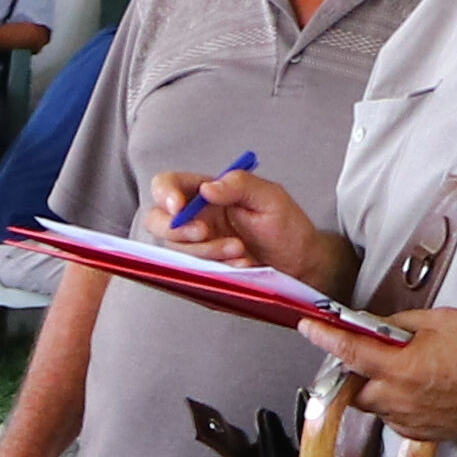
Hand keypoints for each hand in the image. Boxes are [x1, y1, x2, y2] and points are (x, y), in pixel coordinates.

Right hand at [176, 168, 356, 294]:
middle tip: (203, 233)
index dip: (164, 194)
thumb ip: (239, 185)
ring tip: (239, 249)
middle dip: (175, 229)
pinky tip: (241, 264)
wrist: (300, 264)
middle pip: (156, 220)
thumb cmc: (286, 227)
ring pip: (175, 249)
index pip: (167, 184)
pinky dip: (215, 267)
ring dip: (204, 251)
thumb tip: (207, 188)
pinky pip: (192, 271)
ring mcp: (196, 246)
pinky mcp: (203, 269)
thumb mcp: (270, 197)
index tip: (178, 207)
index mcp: (206, 193)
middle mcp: (195, 217)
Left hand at [312, 300, 456, 442]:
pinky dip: (397, 404)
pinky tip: (421, 388)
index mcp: (402, 368)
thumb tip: (375, 327)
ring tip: (407, 369)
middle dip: (355, 372)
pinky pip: (396, 420)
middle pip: (354, 390)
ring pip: (375, 407)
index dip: (324, 338)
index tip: (309, 328)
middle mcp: (401, 400)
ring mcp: (413, 421)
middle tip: (371, 353)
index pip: (348, 352)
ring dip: (378, 389)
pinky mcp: (427, 434)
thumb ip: (400, 325)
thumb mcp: (441, 321)